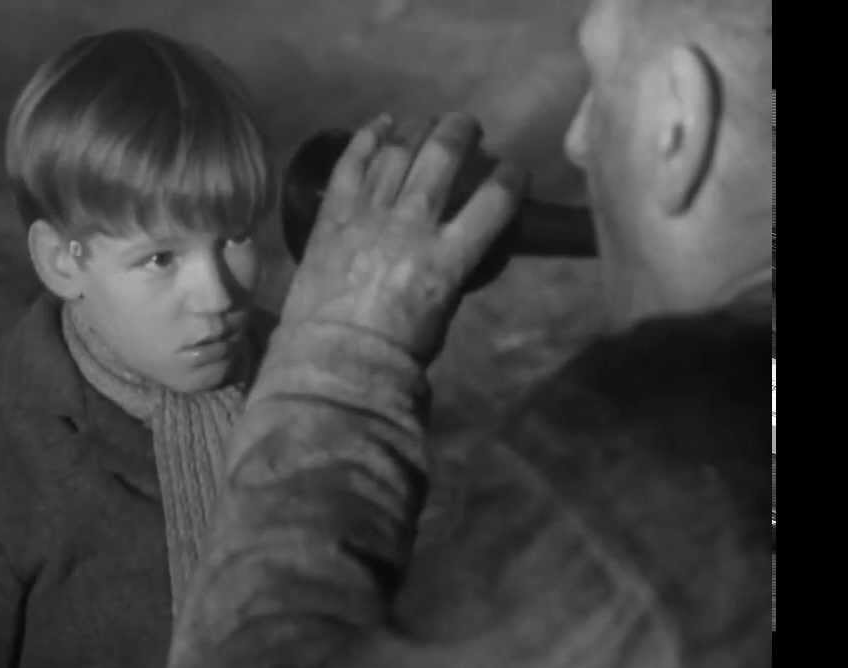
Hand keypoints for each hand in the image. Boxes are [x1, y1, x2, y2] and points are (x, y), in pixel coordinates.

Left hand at [279, 112, 525, 362]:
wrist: (334, 364)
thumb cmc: (397, 353)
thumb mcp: (444, 310)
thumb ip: (452, 268)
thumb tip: (456, 243)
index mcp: (448, 257)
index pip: (495, 199)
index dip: (511, 177)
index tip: (514, 171)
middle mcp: (411, 224)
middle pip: (443, 156)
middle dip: (461, 131)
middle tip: (468, 127)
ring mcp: (368, 215)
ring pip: (398, 151)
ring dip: (418, 129)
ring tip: (426, 123)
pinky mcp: (333, 216)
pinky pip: (351, 164)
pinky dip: (368, 138)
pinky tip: (382, 124)